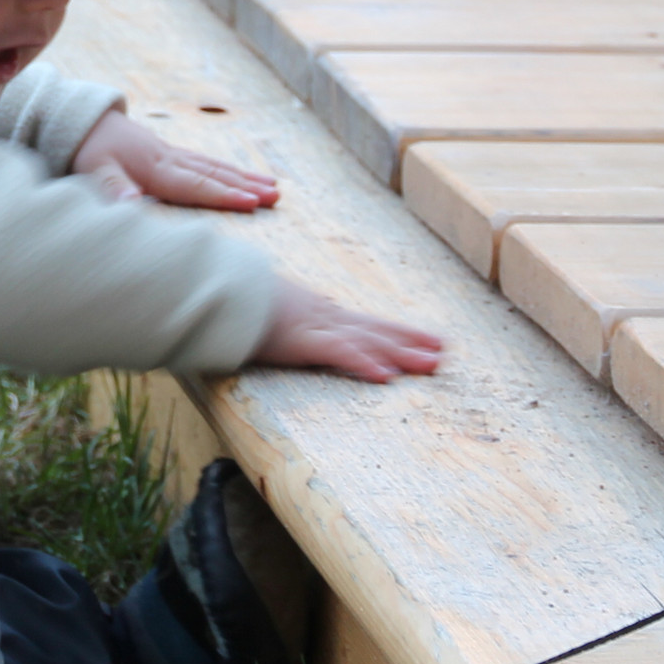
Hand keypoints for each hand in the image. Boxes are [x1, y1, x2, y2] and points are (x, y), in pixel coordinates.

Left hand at [71, 108, 280, 210]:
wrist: (81, 121)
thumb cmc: (87, 151)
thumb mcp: (92, 171)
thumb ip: (113, 188)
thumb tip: (132, 204)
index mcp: (154, 168)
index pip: (196, 185)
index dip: (225, 196)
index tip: (253, 203)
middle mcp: (169, 159)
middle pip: (214, 174)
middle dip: (247, 186)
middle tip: (277, 197)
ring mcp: (171, 154)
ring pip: (214, 167)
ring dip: (245, 177)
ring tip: (274, 188)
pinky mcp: (168, 153)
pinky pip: (205, 162)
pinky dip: (228, 170)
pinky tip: (243, 176)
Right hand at [251, 279, 444, 383]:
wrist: (220, 287)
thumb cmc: (237, 299)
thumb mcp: (267, 310)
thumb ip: (281, 319)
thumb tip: (286, 325)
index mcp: (318, 313)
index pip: (367, 323)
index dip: (398, 331)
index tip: (426, 337)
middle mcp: (326, 317)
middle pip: (377, 331)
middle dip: (411, 342)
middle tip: (444, 352)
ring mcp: (317, 327)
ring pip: (369, 342)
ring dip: (402, 353)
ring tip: (433, 363)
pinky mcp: (304, 340)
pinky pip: (340, 354)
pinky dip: (364, 364)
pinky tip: (387, 376)